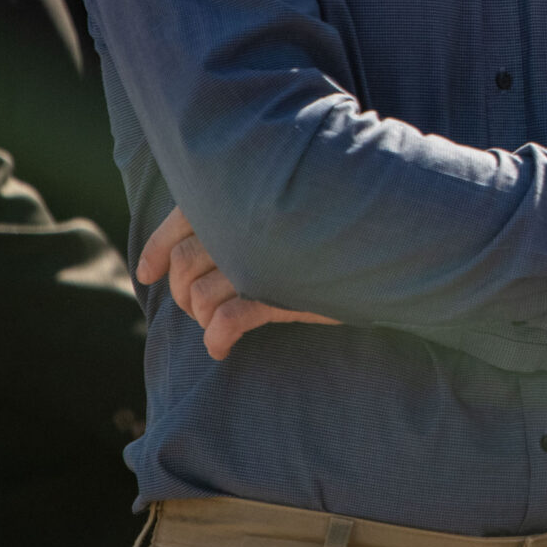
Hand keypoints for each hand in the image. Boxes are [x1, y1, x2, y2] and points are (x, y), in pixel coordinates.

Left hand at [135, 206, 338, 360]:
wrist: (398, 247)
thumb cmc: (344, 229)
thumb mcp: (293, 213)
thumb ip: (251, 218)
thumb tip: (196, 251)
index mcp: (247, 197)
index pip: (182, 221)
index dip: (156, 249)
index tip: (148, 274)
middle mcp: (250, 223)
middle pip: (186, 263)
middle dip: (184, 292)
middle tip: (201, 308)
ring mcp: (265, 258)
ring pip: (203, 294)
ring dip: (202, 317)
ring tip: (217, 325)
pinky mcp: (282, 294)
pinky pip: (229, 321)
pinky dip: (217, 339)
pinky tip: (221, 349)